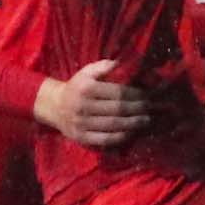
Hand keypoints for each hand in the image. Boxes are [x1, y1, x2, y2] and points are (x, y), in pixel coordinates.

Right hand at [33, 58, 151, 147]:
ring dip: (133, 124)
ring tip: (145, 120)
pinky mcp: (81, 138)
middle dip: (138, 109)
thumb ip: (104, 66)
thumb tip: (123, 64)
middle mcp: (83, 107)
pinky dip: (120, 137)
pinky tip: (131, 132)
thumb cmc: (77, 87)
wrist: (54, 106)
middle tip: (150, 108)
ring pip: (113, 125)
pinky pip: (105, 139)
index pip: (117, 93)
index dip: (135, 95)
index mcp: (87, 89)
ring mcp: (82, 124)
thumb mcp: (87, 72)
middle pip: (118, 109)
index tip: (146, 95)